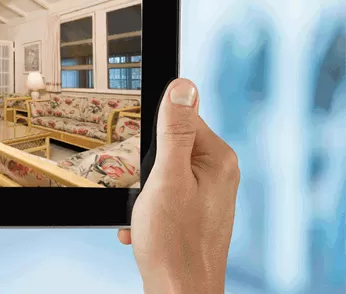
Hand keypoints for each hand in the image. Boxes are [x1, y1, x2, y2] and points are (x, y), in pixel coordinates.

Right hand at [118, 79, 239, 293]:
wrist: (178, 293)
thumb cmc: (174, 243)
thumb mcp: (166, 178)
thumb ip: (174, 131)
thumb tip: (183, 86)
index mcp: (218, 159)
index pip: (180, 120)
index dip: (154, 140)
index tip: (146, 165)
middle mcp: (218, 173)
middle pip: (168, 147)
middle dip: (144, 171)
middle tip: (144, 193)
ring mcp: (206, 194)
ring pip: (160, 174)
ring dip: (142, 193)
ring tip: (143, 216)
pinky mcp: (194, 212)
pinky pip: (163, 197)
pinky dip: (147, 211)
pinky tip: (143, 229)